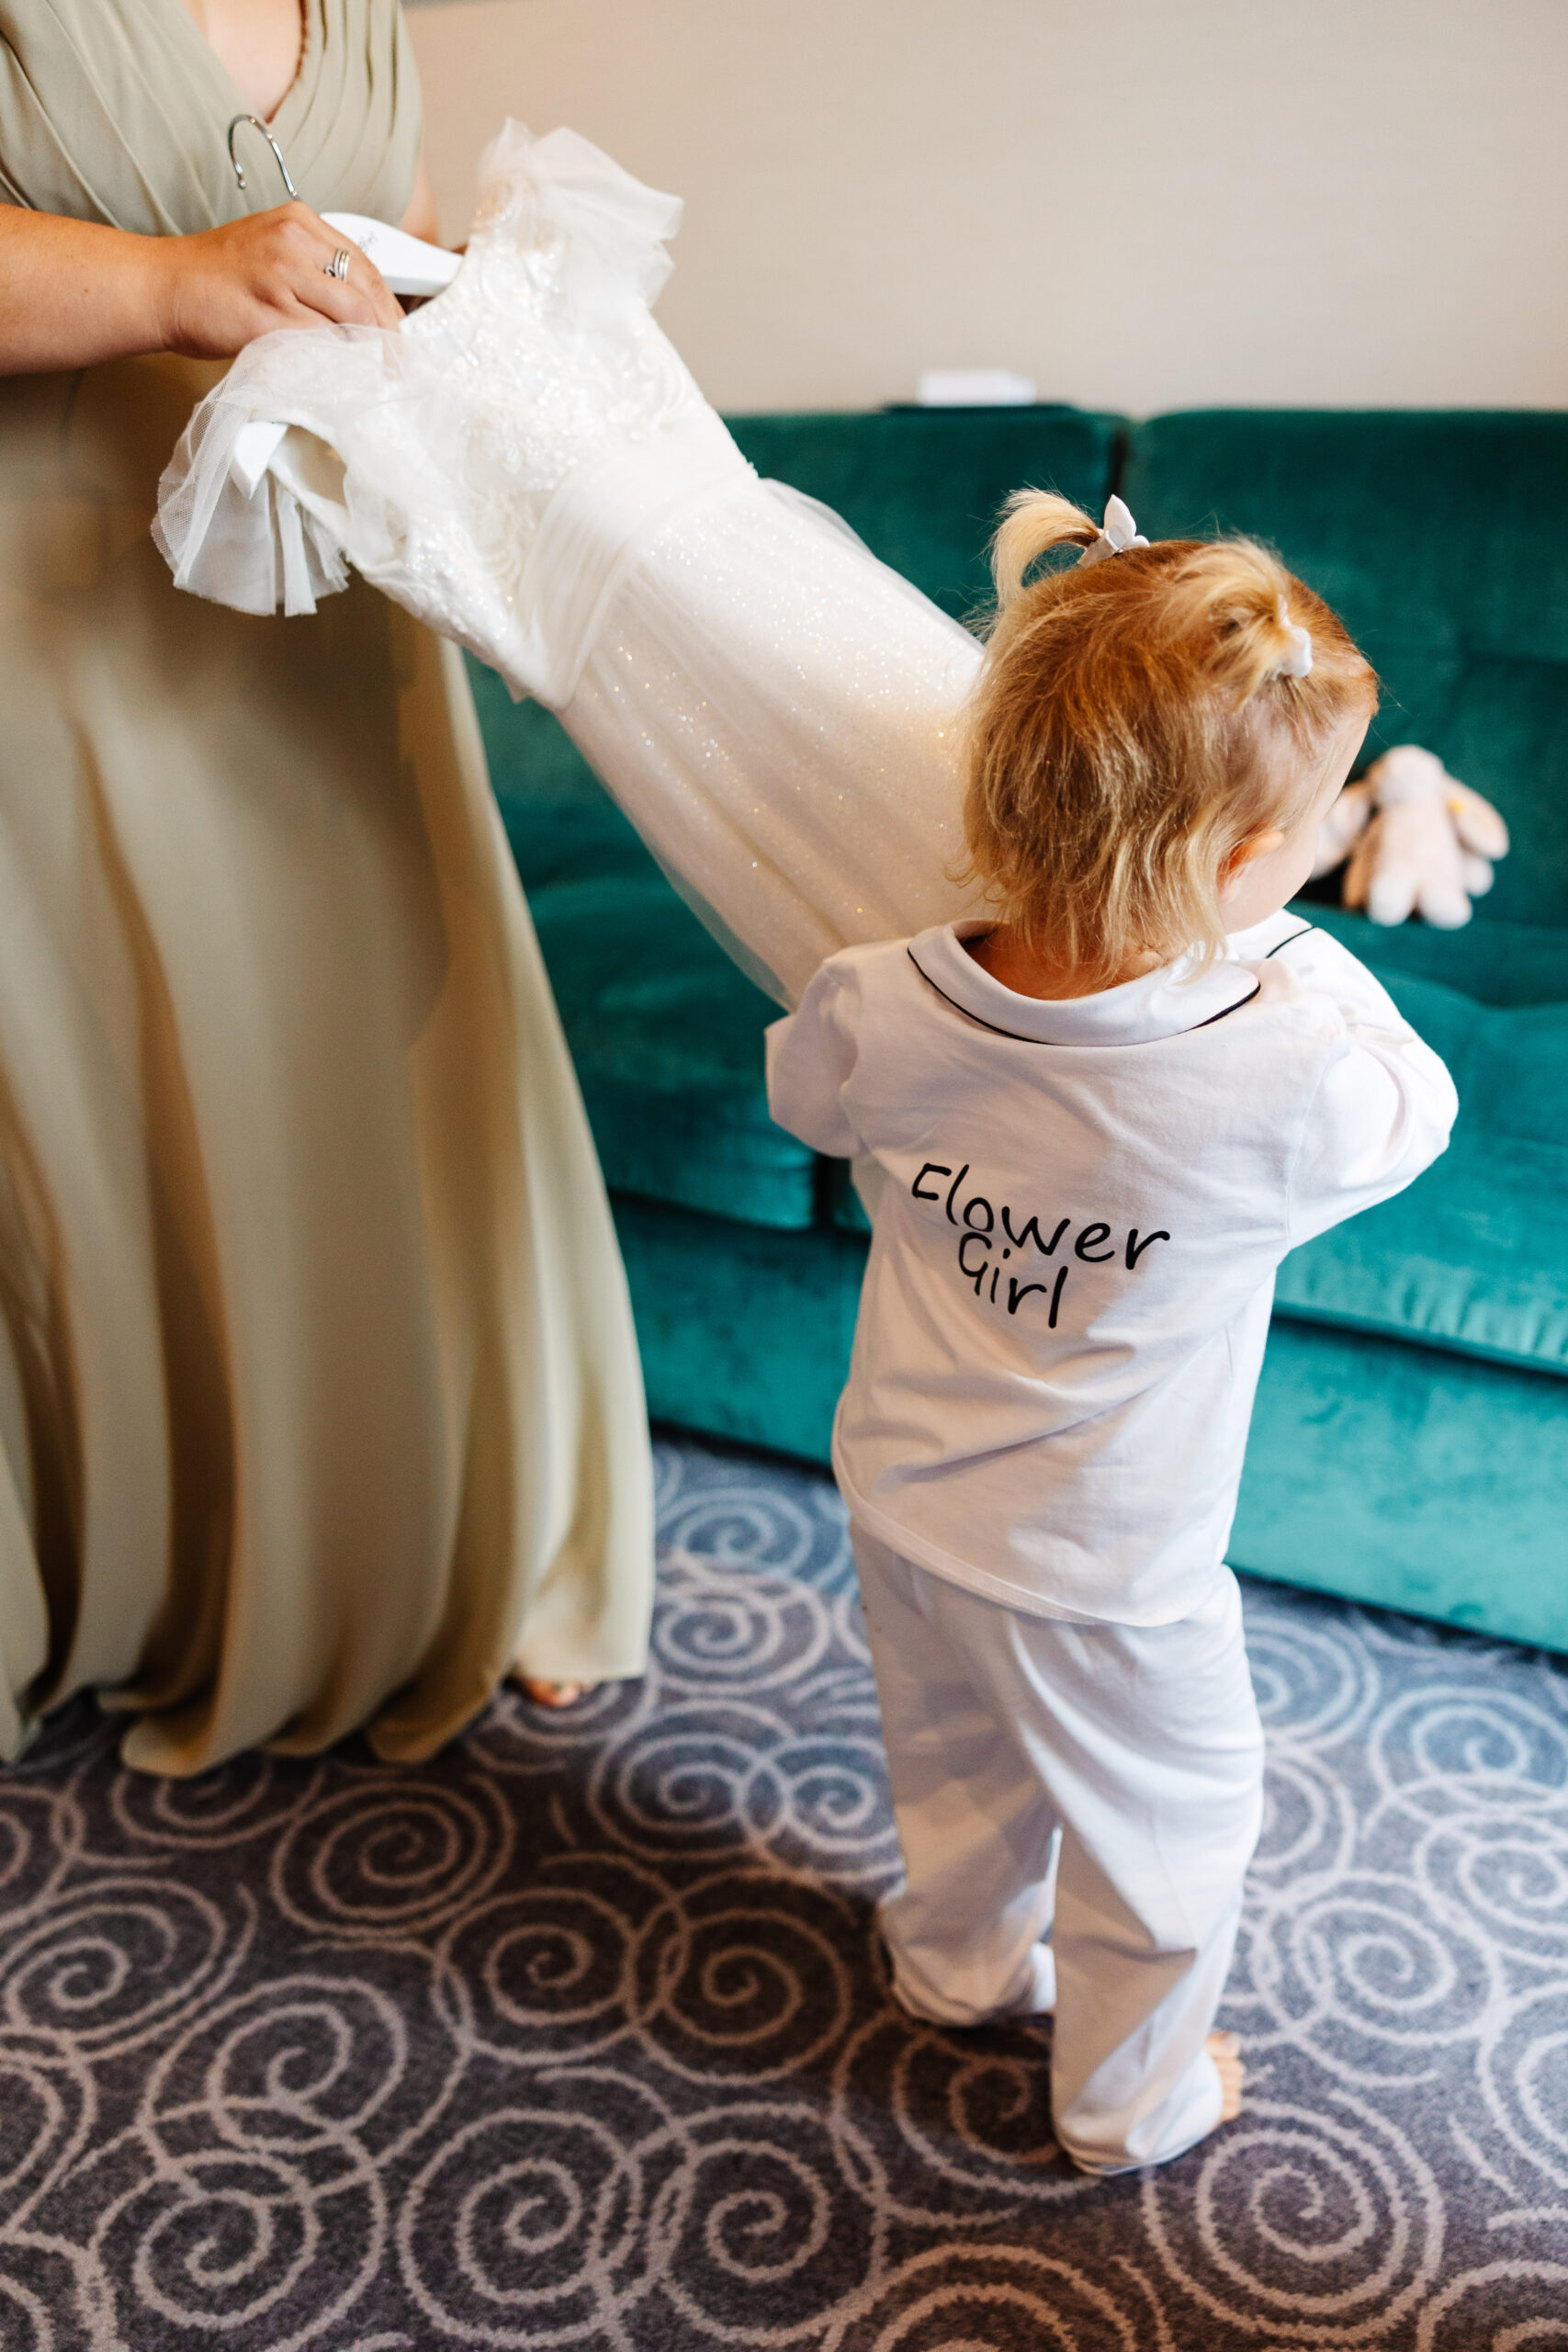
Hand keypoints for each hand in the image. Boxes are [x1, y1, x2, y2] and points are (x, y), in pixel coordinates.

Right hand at [149, 203, 403, 358]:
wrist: (161, 286)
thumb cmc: (214, 278)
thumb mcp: (270, 253)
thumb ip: (312, 270)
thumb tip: (360, 314)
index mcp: (298, 221)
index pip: (365, 266)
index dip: (389, 308)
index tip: (397, 336)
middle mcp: (292, 244)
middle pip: (364, 295)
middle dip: (387, 337)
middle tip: (395, 367)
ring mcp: (279, 278)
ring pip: (348, 321)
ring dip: (368, 355)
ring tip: (375, 377)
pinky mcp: (266, 317)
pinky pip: (319, 346)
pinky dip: (338, 365)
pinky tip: (344, 379)